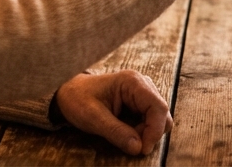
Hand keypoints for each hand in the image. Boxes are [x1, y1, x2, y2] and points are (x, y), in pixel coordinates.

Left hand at [55, 71, 169, 155]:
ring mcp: (143, 94)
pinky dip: (142, 132)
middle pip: (162, 113)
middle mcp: (142, 85)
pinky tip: (126, 133)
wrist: (69, 93)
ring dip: (146, 133)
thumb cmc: (78, 99)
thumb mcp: (93, 118)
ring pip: (158, 118)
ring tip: (125, 137)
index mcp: (132, 82)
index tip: (143, 149)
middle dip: (150, 133)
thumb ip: (116, 132)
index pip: (157, 107)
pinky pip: (150, 120)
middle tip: (132, 145)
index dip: (154, 130)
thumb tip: (138, 148)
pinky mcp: (140, 103)